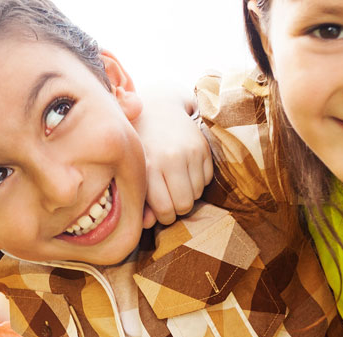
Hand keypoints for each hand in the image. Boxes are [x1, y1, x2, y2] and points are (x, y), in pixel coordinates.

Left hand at [133, 91, 214, 227]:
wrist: (158, 107)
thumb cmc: (141, 144)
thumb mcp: (135, 169)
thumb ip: (140, 198)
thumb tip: (147, 224)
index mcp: (149, 166)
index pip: (165, 209)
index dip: (164, 217)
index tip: (161, 212)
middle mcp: (171, 158)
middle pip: (184, 205)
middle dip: (177, 209)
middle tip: (169, 200)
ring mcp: (191, 152)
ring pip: (197, 194)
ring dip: (188, 193)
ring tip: (175, 181)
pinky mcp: (204, 147)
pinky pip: (207, 179)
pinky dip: (198, 180)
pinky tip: (185, 169)